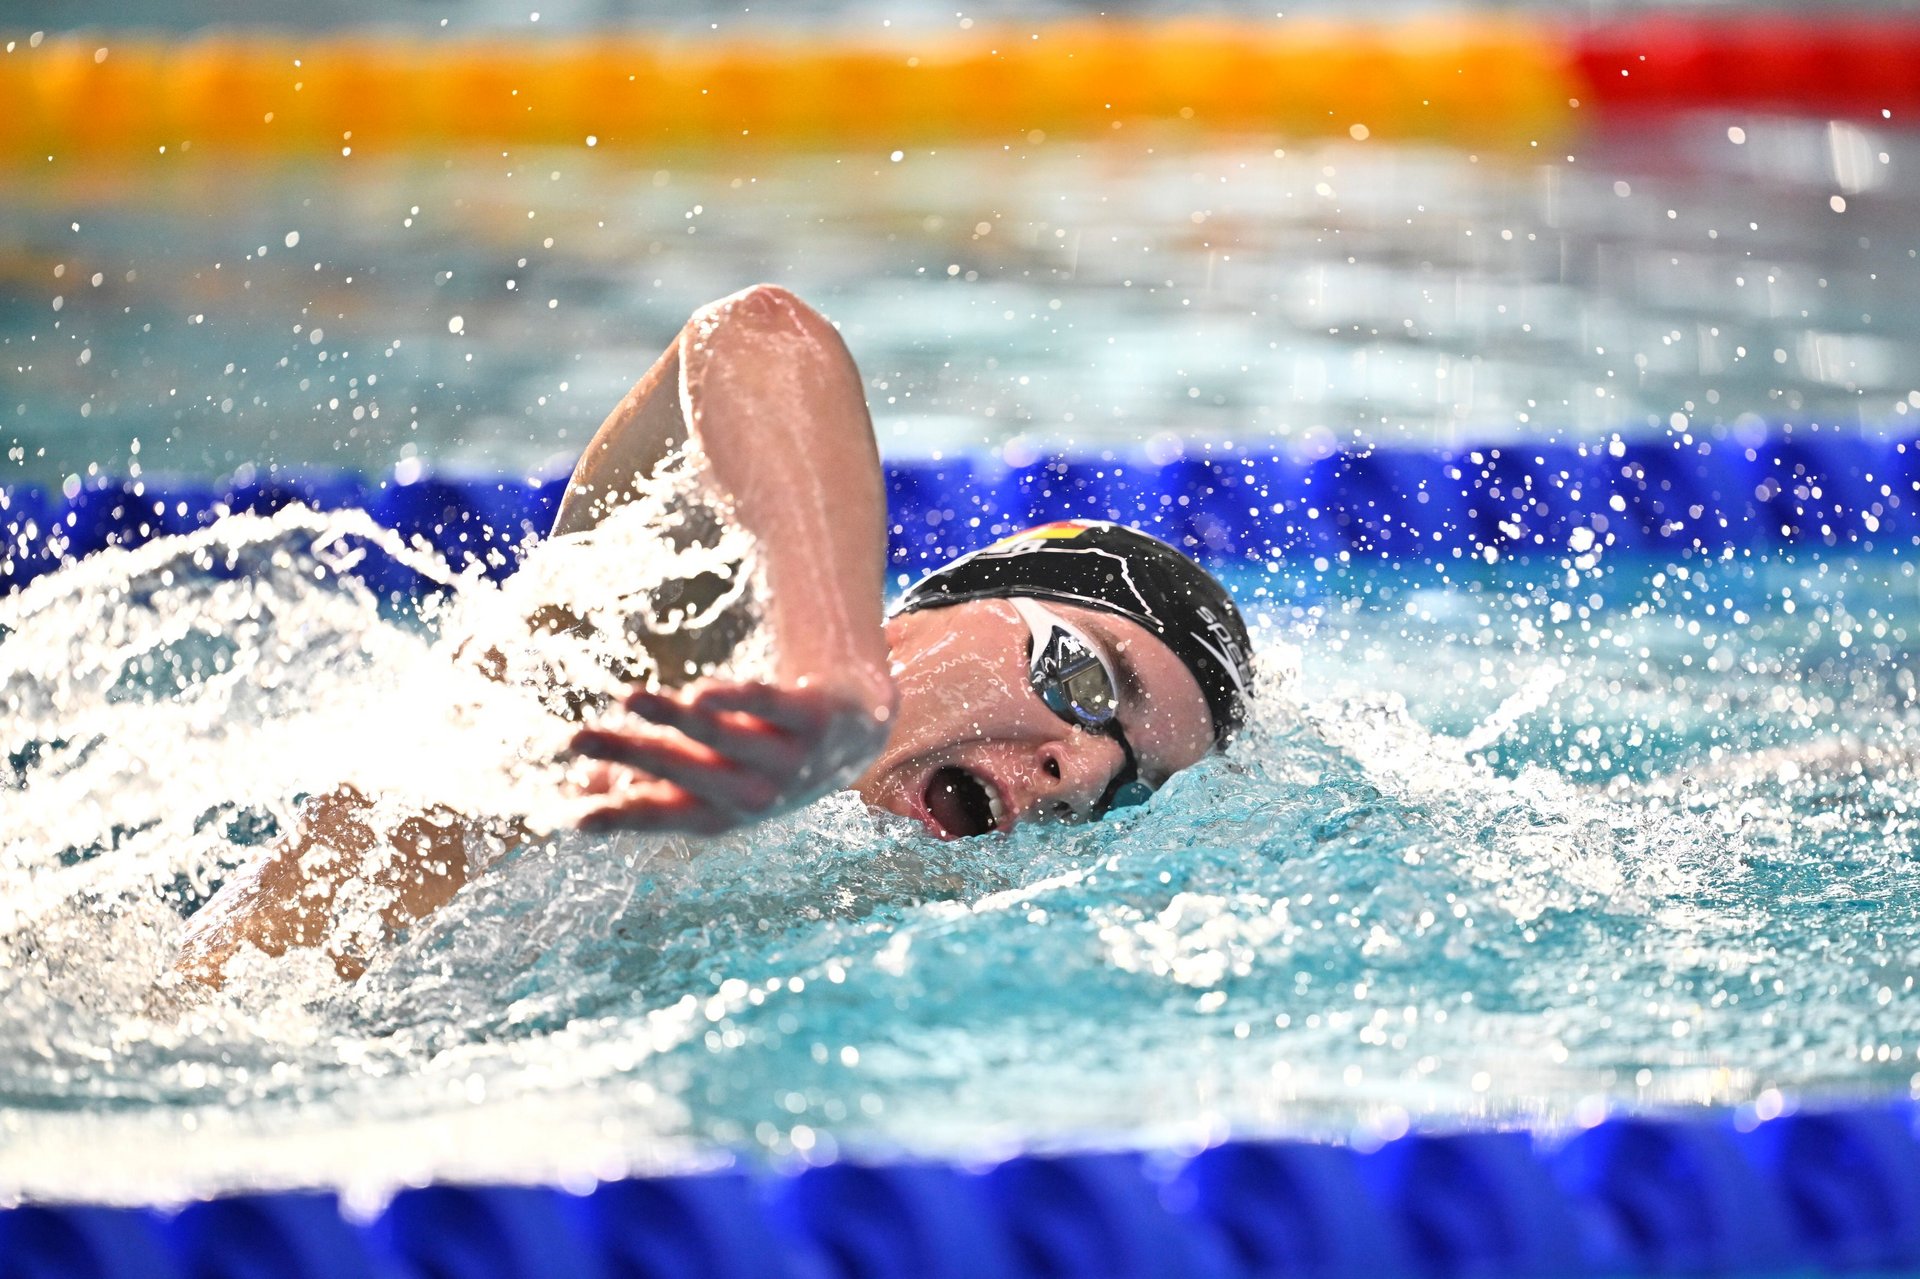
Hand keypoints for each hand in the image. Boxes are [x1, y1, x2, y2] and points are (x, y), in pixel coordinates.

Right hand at [569, 677, 893, 834]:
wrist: (856, 732)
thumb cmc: (761, 754)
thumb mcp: (709, 775)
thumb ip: (650, 778)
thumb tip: (581, 791)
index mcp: (719, 813)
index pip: (661, 816)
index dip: (619, 818)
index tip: (573, 821)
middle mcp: (754, 796)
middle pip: (686, 775)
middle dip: (633, 756)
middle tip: (578, 737)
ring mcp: (788, 760)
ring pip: (725, 741)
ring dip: (678, 722)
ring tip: (631, 700)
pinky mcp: (816, 720)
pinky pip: (775, 710)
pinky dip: (741, 702)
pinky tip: (705, 692)